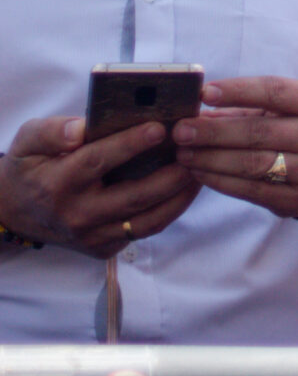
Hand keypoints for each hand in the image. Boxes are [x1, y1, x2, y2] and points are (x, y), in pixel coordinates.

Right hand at [1, 115, 200, 257]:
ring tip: (201, 170)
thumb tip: (81, 130)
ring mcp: (91, 236)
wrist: (15, 211)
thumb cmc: (30, 168)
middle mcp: (77, 214)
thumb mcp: (28, 141)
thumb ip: (52, 132)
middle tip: (196, 152)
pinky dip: (169, 211)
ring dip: (179, 197)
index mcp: (58, 183)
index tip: (160, 127)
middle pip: (134, 197)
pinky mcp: (103, 248)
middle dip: (171, 176)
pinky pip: (143, 231)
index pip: (98, 161)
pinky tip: (185, 189)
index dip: (130, 144)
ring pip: (146, 220)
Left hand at [176, 78, 297, 220]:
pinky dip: (220, 181)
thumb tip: (198, 110)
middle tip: (181, 131)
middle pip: (258, 132)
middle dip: (213, 131)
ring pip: (252, 164)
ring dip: (211, 159)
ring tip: (184, 154)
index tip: (204, 93)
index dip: (238, 91)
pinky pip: (251, 190)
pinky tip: (200, 173)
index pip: (274, 91)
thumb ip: (245, 108)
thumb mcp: (286, 110)